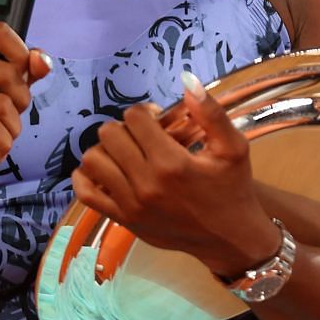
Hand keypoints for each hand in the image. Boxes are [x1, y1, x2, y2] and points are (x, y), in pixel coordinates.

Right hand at [0, 22, 50, 197]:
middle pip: (7, 73)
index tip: (18, 78)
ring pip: (3, 104)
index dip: (21, 56)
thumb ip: (25, 71)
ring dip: (11, 127)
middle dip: (19, 101)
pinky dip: (2, 143)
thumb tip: (41, 59)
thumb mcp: (6, 91)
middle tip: (3, 117)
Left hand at [71, 75, 282, 277]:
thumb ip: (211, 113)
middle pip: (109, 135)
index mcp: (172, 163)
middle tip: (142, 136)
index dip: (145, 111)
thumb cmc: (233, 190)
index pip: (135, 118)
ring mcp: (130, 205)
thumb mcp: (234, 148)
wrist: (230, 239)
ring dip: (106, 149)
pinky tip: (105, 170)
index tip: (157, 120)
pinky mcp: (123, 220)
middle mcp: (146, 184)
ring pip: (93, 160)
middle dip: (125, 127)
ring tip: (126, 152)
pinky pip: (86, 193)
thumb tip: (187, 81)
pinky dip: (86, 177)